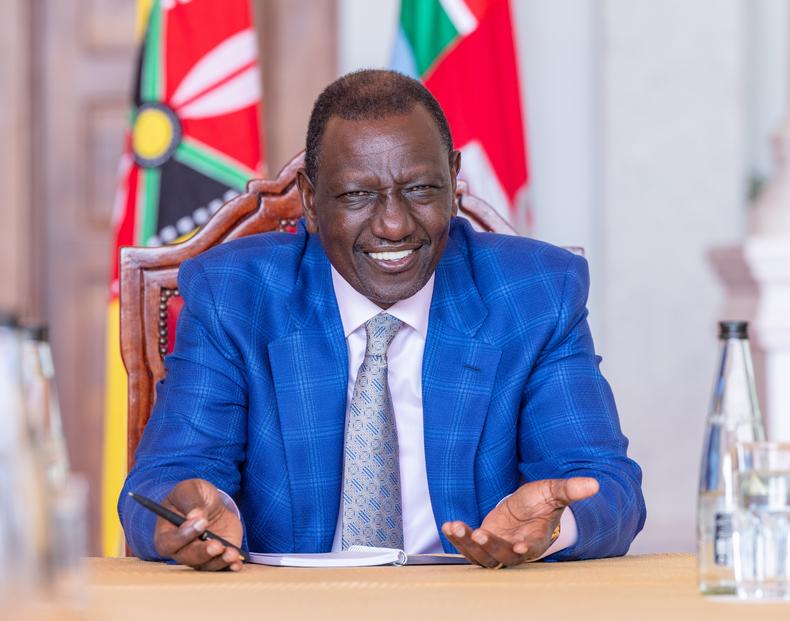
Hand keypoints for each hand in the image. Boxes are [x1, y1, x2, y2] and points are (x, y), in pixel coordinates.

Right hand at [153, 478, 243, 570]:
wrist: (209, 502)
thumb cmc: (193, 495)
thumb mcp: (190, 489)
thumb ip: (191, 501)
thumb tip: (195, 516)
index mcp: (166, 533)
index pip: (168, 542)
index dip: (183, 536)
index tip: (200, 524)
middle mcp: (181, 549)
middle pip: (188, 558)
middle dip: (204, 552)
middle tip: (217, 545)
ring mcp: (199, 555)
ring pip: (206, 566)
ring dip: (219, 561)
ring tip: (232, 553)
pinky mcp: (217, 556)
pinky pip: (222, 567)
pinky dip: (230, 567)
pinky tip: (237, 563)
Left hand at [441, 477, 598, 568]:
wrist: (526, 508)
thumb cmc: (541, 502)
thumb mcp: (554, 491)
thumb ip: (570, 489)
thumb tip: (594, 484)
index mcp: (535, 539)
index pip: (530, 549)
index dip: (524, 548)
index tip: (518, 547)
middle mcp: (515, 549)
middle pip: (502, 556)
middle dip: (490, 547)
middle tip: (480, 535)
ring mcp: (497, 548)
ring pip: (482, 557)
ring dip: (467, 545)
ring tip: (456, 528)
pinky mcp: (483, 543)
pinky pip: (469, 548)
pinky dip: (458, 539)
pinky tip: (450, 526)